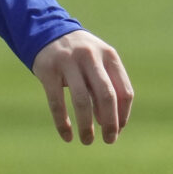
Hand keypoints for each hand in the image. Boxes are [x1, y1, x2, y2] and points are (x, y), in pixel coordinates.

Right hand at [32, 31, 133, 145]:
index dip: (123, 115)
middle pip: (107, 96)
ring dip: (87, 126)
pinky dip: (63, 123)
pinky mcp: (48, 70)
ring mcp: (68, 62)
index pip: (124, 92)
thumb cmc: (80, 57)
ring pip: (82, 101)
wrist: (48, 32)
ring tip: (87, 141)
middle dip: (110, 123)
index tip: (118, 130)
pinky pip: (57, 102)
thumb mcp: (99, 64)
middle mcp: (90, 56)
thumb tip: (112, 124)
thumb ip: (107, 88)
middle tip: (109, 140)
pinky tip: (67, 136)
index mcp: (109, 56)